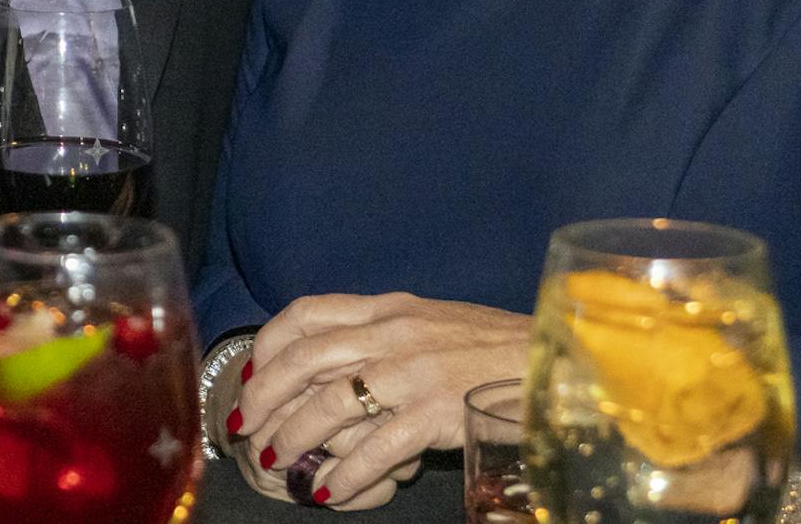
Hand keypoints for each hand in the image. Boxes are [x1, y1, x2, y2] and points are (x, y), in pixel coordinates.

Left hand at [228, 293, 529, 508]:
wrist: (554, 360)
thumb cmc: (494, 346)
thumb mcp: (431, 322)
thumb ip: (385, 333)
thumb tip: (337, 363)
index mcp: (387, 308)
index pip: (305, 313)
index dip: (268, 345)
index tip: (252, 373)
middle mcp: (392, 333)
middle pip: (304, 359)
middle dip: (264, 395)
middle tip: (246, 427)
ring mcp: (413, 372)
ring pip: (329, 403)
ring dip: (295, 438)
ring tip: (279, 463)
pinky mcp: (436, 412)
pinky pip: (376, 447)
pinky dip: (345, 473)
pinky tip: (328, 491)